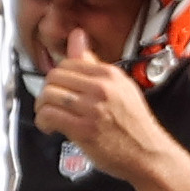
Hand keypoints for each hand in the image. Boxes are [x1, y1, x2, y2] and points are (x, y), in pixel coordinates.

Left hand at [32, 29, 170, 184]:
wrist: (147, 152)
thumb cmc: (133, 124)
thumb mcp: (119, 87)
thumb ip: (93, 65)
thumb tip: (76, 38)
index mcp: (110, 74)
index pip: (68, 63)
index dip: (58, 78)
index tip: (59, 89)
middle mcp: (101, 88)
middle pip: (54, 77)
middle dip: (46, 92)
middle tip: (50, 104)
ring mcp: (92, 108)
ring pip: (48, 95)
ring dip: (42, 107)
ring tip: (49, 116)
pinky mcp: (83, 129)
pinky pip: (49, 116)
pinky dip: (43, 122)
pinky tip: (50, 127)